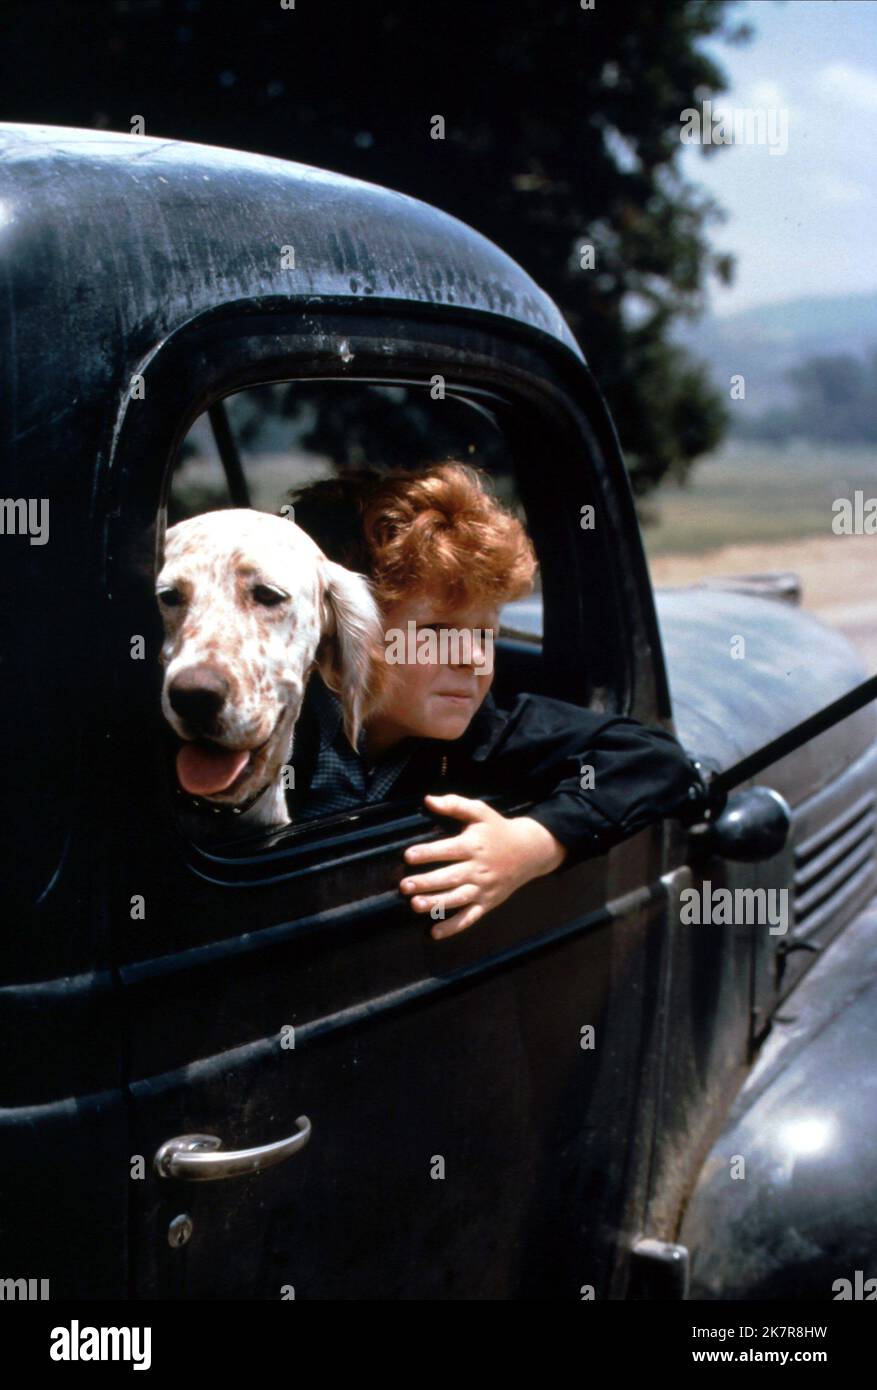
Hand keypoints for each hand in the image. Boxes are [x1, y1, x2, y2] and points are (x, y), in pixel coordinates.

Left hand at [399, 794, 567, 939]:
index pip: (448, 850)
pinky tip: (435, 932)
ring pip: (458, 899)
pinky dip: (453, 927)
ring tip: (415, 904)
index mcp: (474, 846)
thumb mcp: (480, 811)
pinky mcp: (487, 903)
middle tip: (404, 885)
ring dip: (436, 903)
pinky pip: (470, 918)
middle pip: (450, 877)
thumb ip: (454, 805)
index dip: (428, 853)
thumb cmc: (498, 829)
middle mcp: (478, 869)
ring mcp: (483, 889)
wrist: (529, 851)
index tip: (408, 856)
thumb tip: (428, 800)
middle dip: (426, 882)